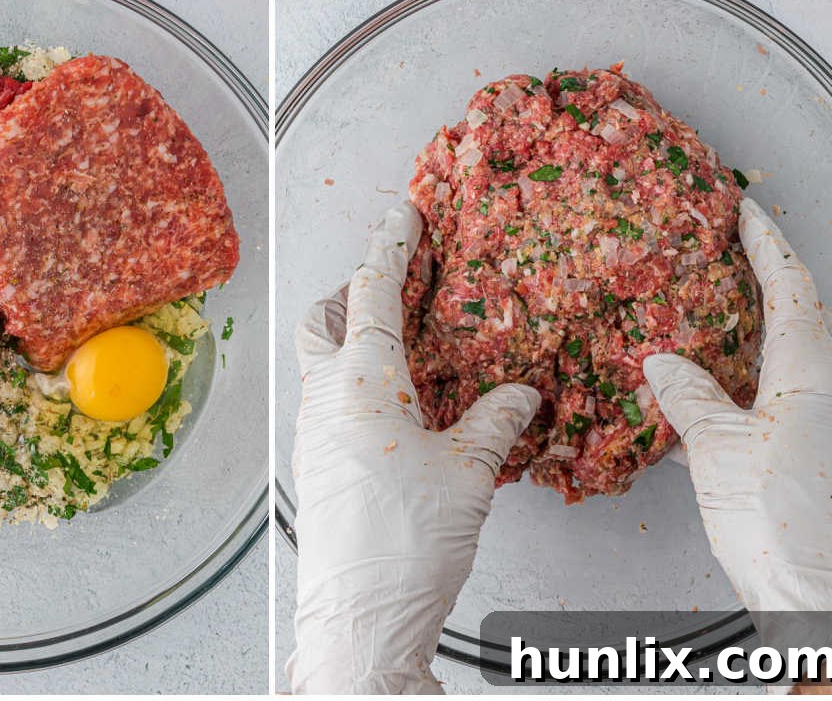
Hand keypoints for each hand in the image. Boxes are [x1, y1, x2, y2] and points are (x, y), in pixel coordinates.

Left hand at [287, 202, 539, 693]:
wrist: (359, 617)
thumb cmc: (406, 541)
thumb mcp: (469, 471)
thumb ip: (495, 420)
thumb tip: (520, 393)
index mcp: (362, 378)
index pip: (371, 289)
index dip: (391, 244)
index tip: (403, 214)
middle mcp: (326, 393)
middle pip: (320, 316)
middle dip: (348, 289)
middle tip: (388, 285)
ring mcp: (312, 427)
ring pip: (317, 357)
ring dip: (346, 335)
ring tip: (395, 344)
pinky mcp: (313, 460)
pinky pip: (325, 397)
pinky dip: (350, 379)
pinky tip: (390, 404)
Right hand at [644, 198, 831, 679]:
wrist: (831, 603)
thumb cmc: (781, 522)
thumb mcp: (718, 450)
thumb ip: (690, 397)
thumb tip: (665, 363)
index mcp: (812, 375)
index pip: (790, 289)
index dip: (765, 245)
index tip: (744, 210)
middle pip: (809, 315)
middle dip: (776, 276)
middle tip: (738, 250)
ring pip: (805, 355)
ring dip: (771, 323)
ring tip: (729, 309)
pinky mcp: (828, 459)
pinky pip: (798, 392)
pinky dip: (766, 371)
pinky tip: (734, 389)